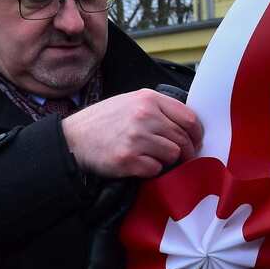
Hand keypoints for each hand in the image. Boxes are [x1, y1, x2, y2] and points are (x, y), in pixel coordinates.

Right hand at [61, 88, 203, 178]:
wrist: (72, 138)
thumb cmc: (102, 122)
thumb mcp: (129, 102)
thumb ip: (157, 108)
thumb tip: (187, 125)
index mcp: (148, 99)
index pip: (189, 118)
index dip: (196, 133)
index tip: (195, 141)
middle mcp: (145, 116)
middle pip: (183, 138)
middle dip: (185, 151)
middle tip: (179, 157)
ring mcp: (137, 138)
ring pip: (172, 155)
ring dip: (165, 160)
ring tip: (149, 156)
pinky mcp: (129, 159)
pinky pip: (156, 169)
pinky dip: (150, 170)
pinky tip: (137, 163)